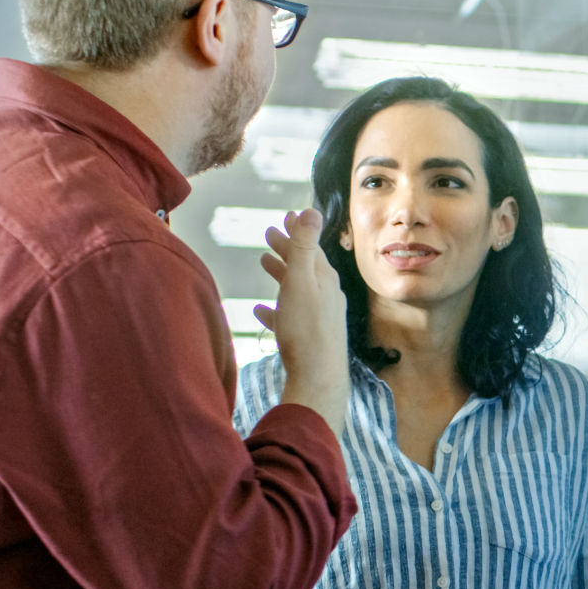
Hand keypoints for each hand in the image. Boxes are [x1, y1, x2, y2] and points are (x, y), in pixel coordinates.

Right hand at [257, 208, 350, 435]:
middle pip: (306, 266)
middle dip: (289, 248)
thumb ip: (305, 246)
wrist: (318, 378)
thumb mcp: (302, 281)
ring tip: (265, 261)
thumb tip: (312, 210)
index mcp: (324, 279)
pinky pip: (290, 317)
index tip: (284, 216)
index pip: (310, 247)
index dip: (297, 231)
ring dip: (282, 273)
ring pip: (299, 289)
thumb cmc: (306, 329)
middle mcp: (326, 296)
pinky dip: (276, 308)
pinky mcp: (309, 339)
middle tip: (271, 233)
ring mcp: (319, 318)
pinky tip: (260, 310)